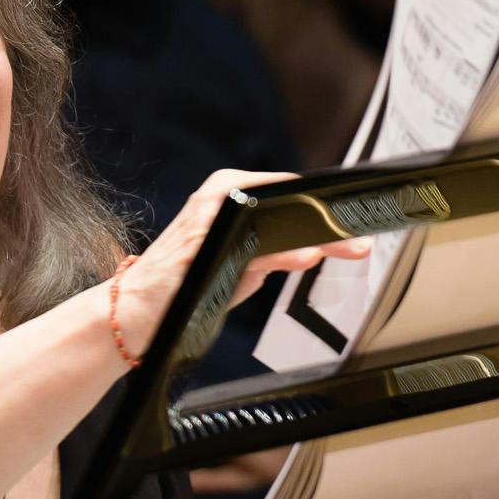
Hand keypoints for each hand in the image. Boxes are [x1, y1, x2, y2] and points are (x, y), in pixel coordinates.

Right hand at [114, 169, 371, 359]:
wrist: (136, 309)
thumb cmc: (185, 283)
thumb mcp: (238, 261)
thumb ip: (274, 251)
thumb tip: (319, 248)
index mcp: (230, 188)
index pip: (289, 191)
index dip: (326, 205)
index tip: (360, 217)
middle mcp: (220, 195)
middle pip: (287, 203)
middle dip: (329, 219)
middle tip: (363, 232)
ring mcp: (212, 219)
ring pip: (276, 223)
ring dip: (317, 237)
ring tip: (349, 245)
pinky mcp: (205, 249)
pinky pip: (253, 251)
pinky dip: (282, 255)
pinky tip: (306, 257)